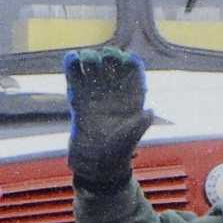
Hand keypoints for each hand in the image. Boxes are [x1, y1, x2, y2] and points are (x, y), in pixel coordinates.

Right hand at [64, 47, 150, 189]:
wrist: (94, 165)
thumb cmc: (116, 153)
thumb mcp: (129, 139)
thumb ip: (139, 124)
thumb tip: (150, 112)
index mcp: (132, 97)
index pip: (133, 69)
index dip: (127, 61)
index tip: (121, 60)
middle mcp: (115, 92)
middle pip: (113, 64)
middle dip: (107, 56)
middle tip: (99, 60)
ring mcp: (96, 94)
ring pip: (94, 67)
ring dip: (89, 58)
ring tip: (85, 59)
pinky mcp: (79, 99)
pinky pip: (76, 77)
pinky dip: (72, 65)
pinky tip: (72, 58)